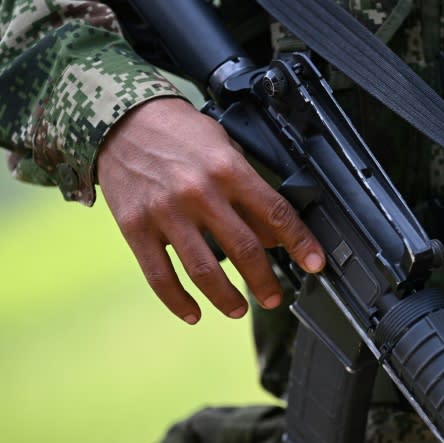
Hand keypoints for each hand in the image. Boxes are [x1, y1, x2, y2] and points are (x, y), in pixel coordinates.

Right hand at [96, 97, 324, 323]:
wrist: (121, 121)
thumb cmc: (180, 133)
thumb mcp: (225, 150)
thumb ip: (248, 191)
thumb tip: (272, 236)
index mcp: (228, 170)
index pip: (275, 213)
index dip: (300, 243)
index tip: (315, 264)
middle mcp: (200, 193)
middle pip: (244, 249)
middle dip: (265, 281)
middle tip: (274, 298)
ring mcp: (166, 213)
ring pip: (204, 270)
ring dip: (226, 298)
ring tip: (238, 310)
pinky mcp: (136, 228)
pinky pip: (160, 276)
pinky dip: (178, 301)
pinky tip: (193, 313)